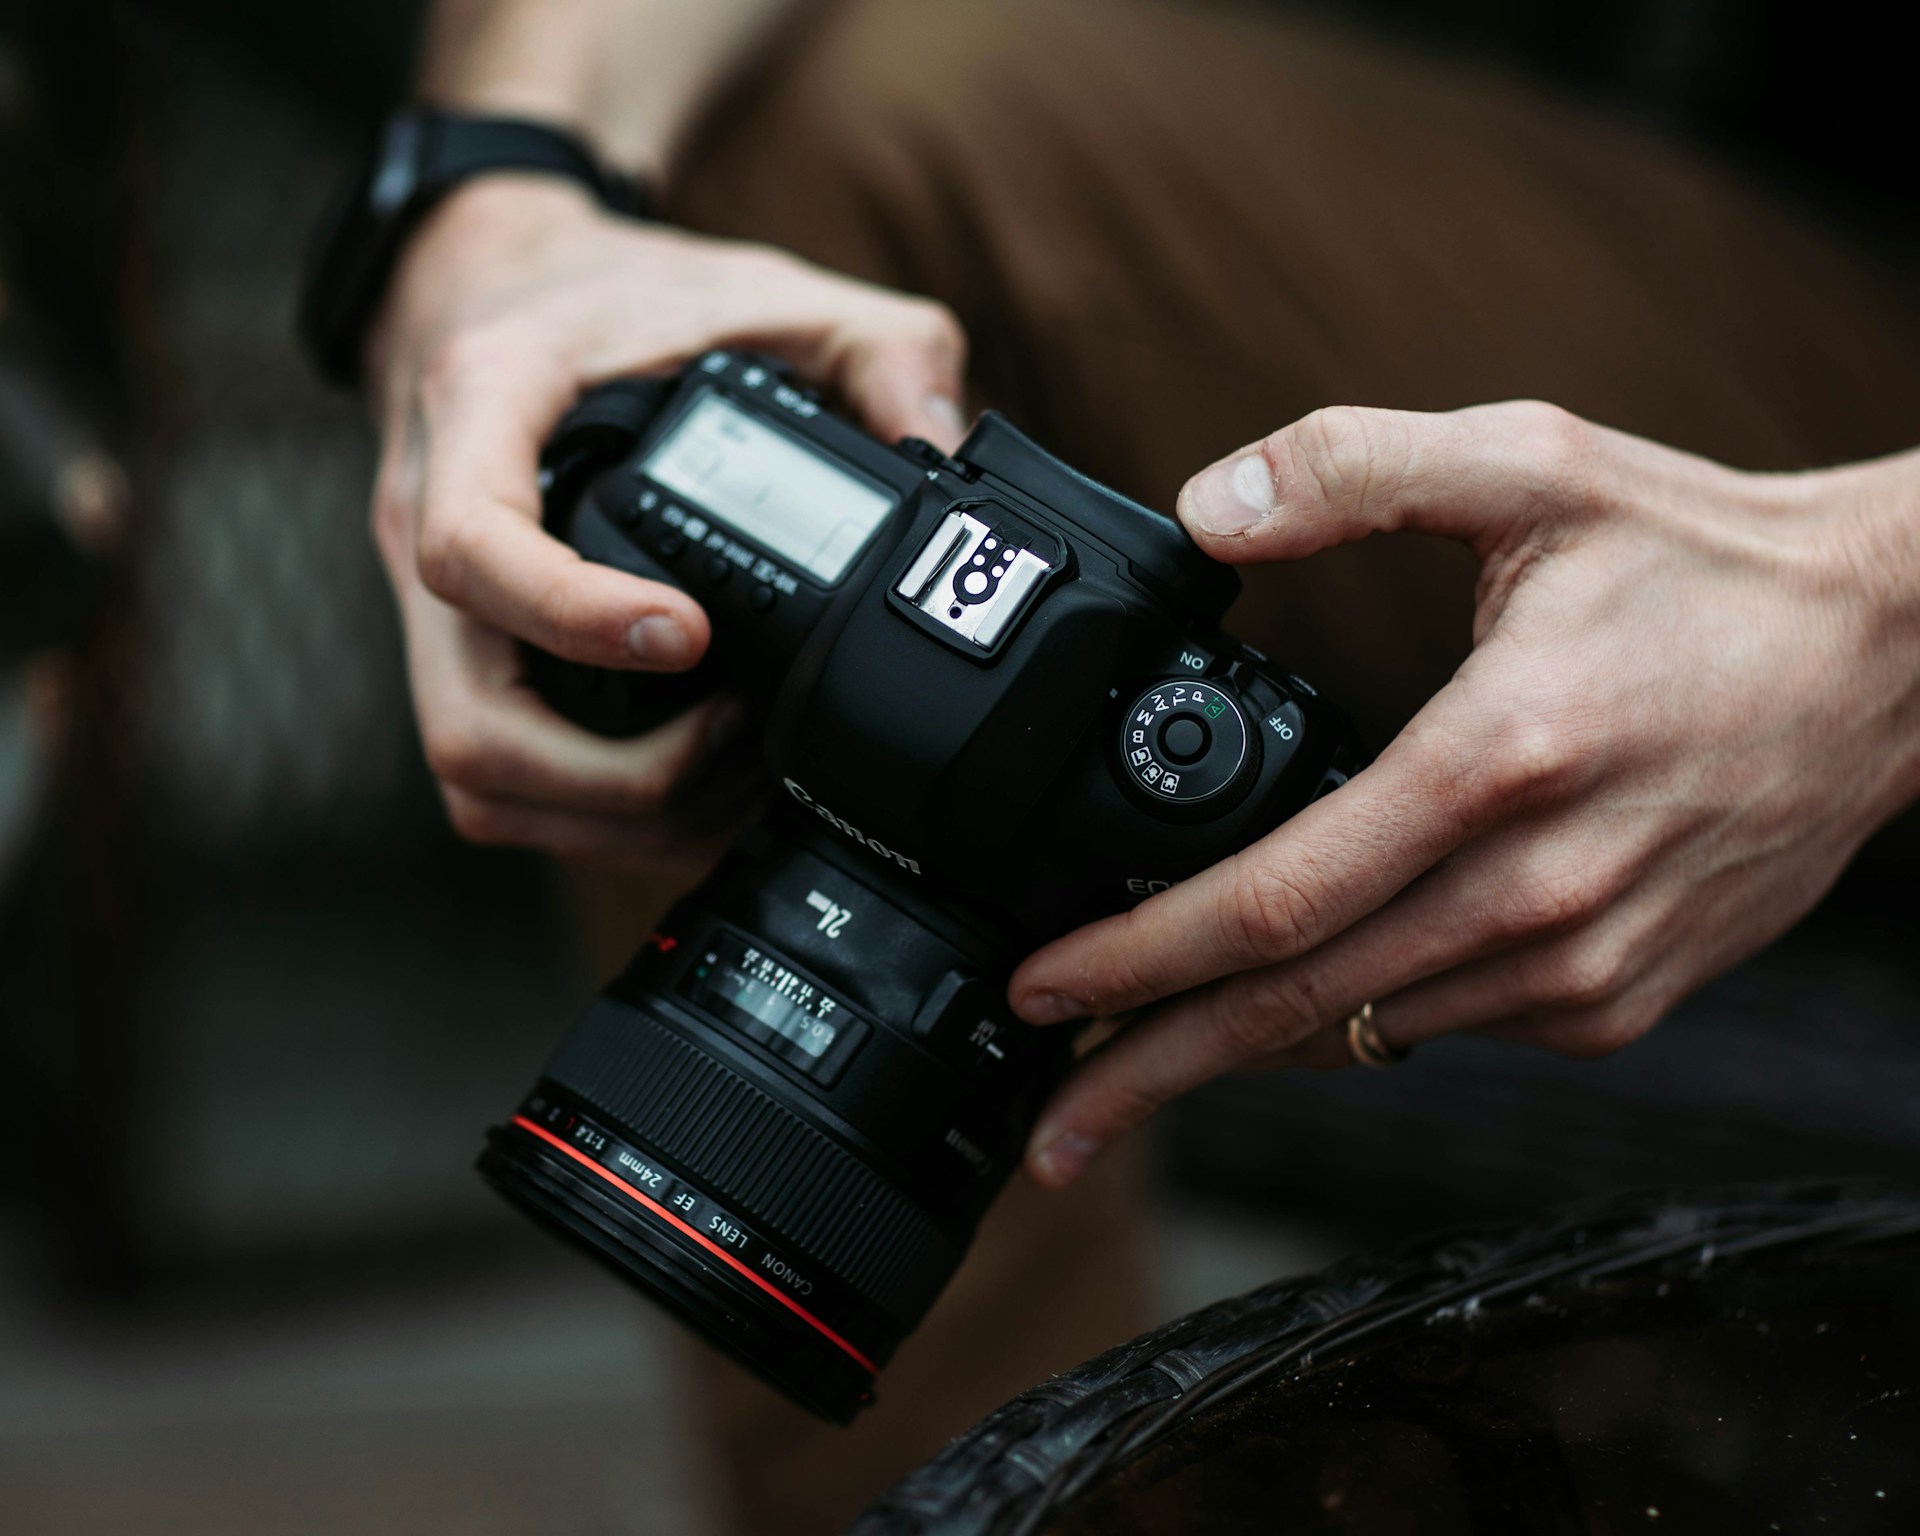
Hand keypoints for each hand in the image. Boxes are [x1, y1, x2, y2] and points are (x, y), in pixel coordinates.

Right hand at [368, 177, 967, 862]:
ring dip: (609, 813)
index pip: (469, 545)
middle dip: (613, 777)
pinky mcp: (462, 656)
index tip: (689, 636)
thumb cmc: (627, 293)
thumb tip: (952, 453)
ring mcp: (433, 608)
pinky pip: (502, 782)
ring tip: (726, 773)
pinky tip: (692, 782)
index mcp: (480, 410)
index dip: (571, 617)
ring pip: (478, 778)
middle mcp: (423, 521)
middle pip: (465, 723)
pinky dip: (596, 813)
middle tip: (734, 740)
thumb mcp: (760, 283)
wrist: (502, 280)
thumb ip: (878, 345)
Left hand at [1011, 402, 1919, 1185]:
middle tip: (1051, 1130)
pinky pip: (1449, 1027)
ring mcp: (1586, 962)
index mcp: (1496, 761)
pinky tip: (1310, 991)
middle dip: (1150, 1073)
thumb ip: (1352, 469)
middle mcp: (1539, 890)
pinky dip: (1363, 1013)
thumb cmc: (1709, 561)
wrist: (1893, 657)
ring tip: (1142, 1058)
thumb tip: (1202, 508)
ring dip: (1246, 1049)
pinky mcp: (1620, 997)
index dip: (1136, 961)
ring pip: (1368, 1032)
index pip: (1273, 902)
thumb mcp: (1529, 462)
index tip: (1039, 992)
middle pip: (1295, 1013)